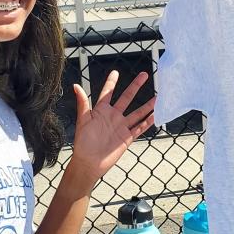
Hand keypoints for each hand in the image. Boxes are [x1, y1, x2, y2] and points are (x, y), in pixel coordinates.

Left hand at [68, 70, 154, 186]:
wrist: (89, 162)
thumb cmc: (83, 142)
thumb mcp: (83, 120)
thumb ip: (82, 103)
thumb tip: (75, 86)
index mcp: (101, 110)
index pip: (108, 93)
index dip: (111, 82)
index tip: (116, 72)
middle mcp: (113, 116)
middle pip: (127, 98)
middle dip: (136, 86)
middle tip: (145, 75)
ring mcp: (121, 127)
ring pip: (137, 113)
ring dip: (147, 105)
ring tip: (158, 96)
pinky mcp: (127, 138)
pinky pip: (140, 128)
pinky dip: (148, 122)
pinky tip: (156, 115)